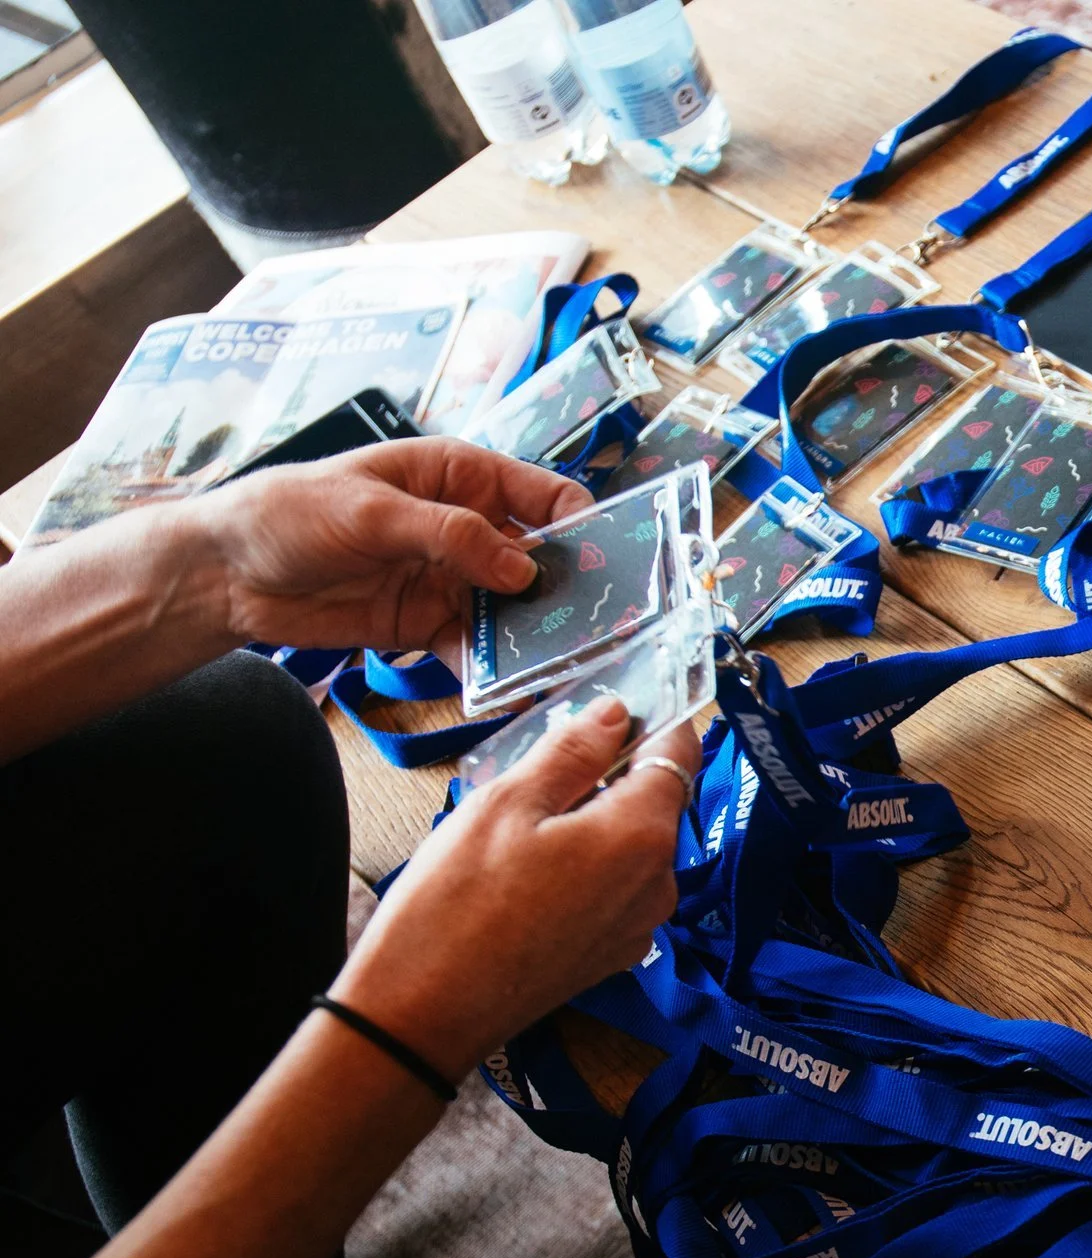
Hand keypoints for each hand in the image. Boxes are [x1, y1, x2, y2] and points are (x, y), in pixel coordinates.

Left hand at [173, 438, 590, 662]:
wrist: (225, 573)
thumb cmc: (289, 513)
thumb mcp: (370, 511)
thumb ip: (451, 535)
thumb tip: (523, 567)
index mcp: (461, 477)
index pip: (544, 495)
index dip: (580, 524)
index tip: (608, 561)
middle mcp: (468, 527)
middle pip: (541, 559)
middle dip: (570, 590)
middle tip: (600, 625)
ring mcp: (451, 579)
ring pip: (516, 609)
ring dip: (538, 636)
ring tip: (565, 664)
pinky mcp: (429, 625)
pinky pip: (477, 648)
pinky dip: (495, 669)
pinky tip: (510, 688)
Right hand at [330, 697, 698, 1077]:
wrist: (423, 1013)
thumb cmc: (456, 903)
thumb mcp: (506, 803)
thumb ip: (571, 753)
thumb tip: (615, 714)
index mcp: (642, 835)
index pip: (679, 753)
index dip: (655, 719)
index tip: (619, 702)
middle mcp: (658, 883)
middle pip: (657, 801)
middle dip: (613, 773)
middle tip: (544, 763)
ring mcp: (639, 925)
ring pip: (633, 846)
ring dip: (595, 821)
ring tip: (524, 822)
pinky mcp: (613, 954)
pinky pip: (615, 887)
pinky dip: (587, 865)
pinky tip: (530, 869)